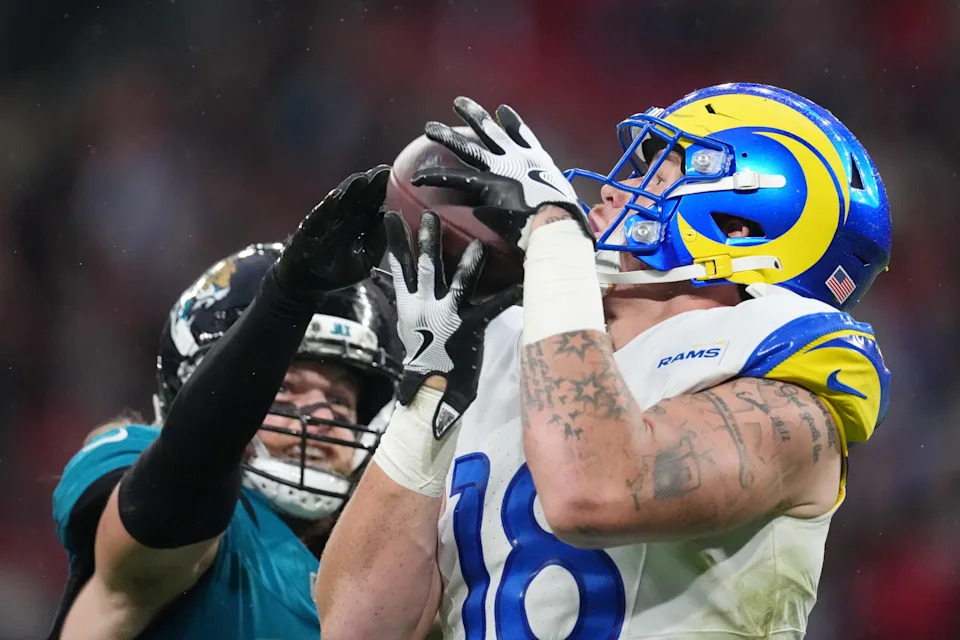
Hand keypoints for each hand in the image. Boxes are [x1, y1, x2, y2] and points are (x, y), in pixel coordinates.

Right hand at [274, 165, 388, 301]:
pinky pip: (319, 216)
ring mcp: (324, 224)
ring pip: (340, 203)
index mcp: (357, 226)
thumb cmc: (338, 273)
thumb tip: (393, 219)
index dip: (383, 195)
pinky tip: (337, 194)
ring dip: (351, 190)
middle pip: (358, 200)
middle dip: (371, 186)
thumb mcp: (366, 260)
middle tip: (385, 171)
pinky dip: (327, 205)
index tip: (398, 181)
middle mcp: (342, 221)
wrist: (305, 285)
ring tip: (364, 178)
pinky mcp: (307, 231)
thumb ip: (379, 241)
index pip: (372, 207)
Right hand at [387, 210, 520, 437]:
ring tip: (478, 243)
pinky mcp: (471, 326)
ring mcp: (449, 315)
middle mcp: (426, 306)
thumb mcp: (408, 329)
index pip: (400, 267)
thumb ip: (408, 303)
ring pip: (460, 282)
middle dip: (429, 239)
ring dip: (469, 262)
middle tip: (431, 214)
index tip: (391, 216)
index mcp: (410, 305)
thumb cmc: (422, 361)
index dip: (396, 241)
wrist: (430, 392)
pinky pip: (494, 306)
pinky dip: (511, 294)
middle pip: (427, 267)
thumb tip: (394, 282)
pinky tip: (525, 283)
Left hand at [411, 97, 592, 251]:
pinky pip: (455, 178)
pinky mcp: (486, 185)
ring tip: (429, 127)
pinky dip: (436, 177)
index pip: (523, 136)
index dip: (512, 122)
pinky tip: (418, 176)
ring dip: (447, 136)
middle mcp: (518, 159)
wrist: (557, 222)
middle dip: (474, 116)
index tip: (502, 110)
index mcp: (539, 162)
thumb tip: (550, 220)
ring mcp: (500, 169)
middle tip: (459, 103)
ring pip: (468, 148)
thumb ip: (551, 205)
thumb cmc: (565, 221)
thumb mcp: (563, 205)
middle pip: (491, 132)